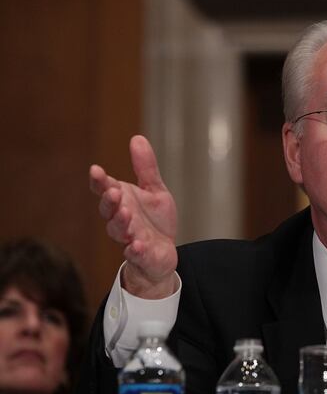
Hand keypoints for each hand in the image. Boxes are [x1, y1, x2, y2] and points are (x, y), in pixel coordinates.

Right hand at [89, 135, 177, 297]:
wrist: (162, 253)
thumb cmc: (154, 220)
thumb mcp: (155, 190)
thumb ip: (146, 168)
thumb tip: (137, 138)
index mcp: (121, 201)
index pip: (104, 189)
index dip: (99, 181)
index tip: (96, 170)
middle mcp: (120, 219)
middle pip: (108, 210)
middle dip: (110, 201)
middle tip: (114, 192)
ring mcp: (129, 238)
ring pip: (119, 231)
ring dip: (120, 222)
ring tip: (126, 213)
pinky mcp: (141, 255)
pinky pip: (135, 253)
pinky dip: (135, 250)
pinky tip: (137, 245)